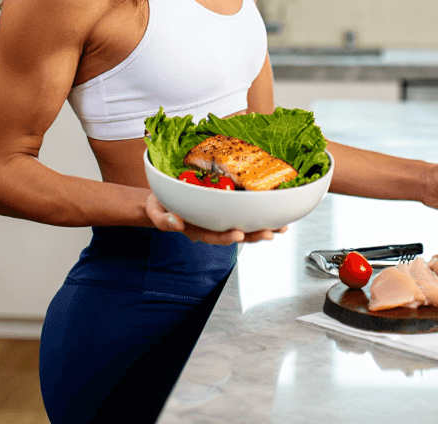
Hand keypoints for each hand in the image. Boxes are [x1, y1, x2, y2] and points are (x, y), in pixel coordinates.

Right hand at [144, 192, 285, 244]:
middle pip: (236, 234)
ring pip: (245, 225)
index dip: (226, 237)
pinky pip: (245, 211)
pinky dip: (261, 212)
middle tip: (270, 233)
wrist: (163, 200)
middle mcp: (213, 226)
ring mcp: (221, 217)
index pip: (214, 236)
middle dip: (254, 235)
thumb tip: (175, 224)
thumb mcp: (156, 212)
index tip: (238, 235)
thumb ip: (163, 220)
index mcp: (198, 230)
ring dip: (263, 227)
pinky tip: (275, 211)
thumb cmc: (161, 207)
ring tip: (281, 227)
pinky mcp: (227, 206)